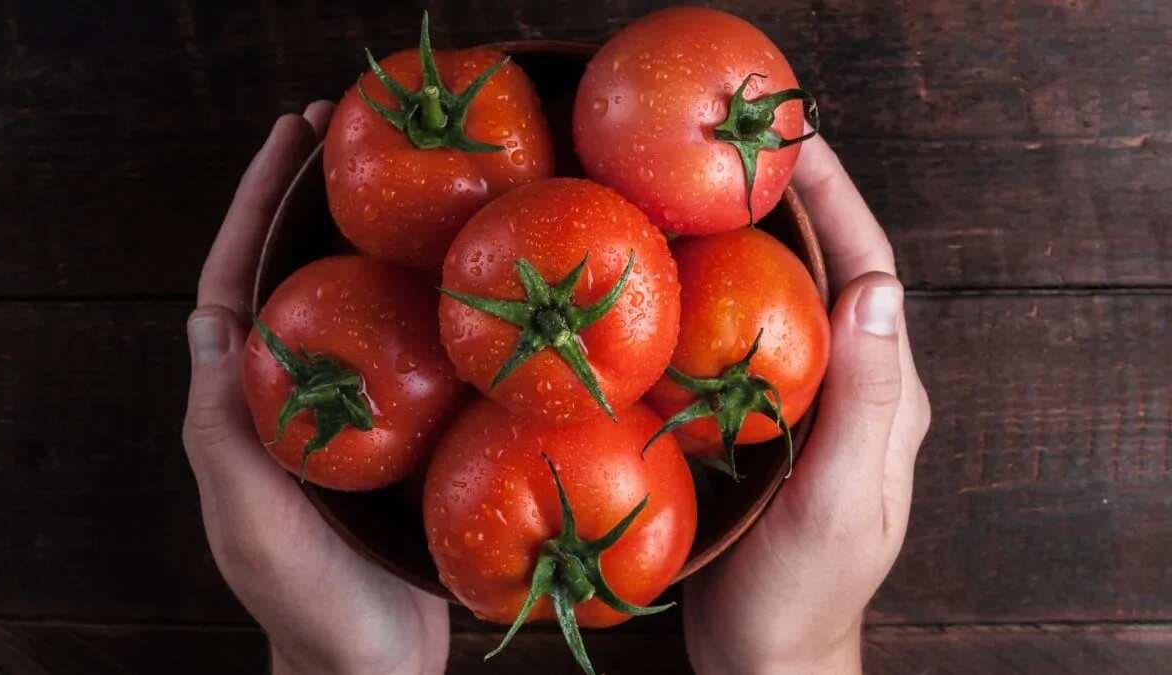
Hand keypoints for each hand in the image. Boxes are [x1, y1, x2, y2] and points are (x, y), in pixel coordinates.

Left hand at [182, 104, 448, 674]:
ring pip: (349, 304)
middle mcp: (287, 393)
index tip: (290, 139)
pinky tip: (457, 273)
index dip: (257, 206)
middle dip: (311, 199)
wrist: (371, 660)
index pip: (236, 282)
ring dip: (367, 237)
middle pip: (293, 274)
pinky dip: (420, 299)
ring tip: (405, 179)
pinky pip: (401, 348)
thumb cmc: (306, 599)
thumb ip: (223, 428)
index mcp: (241, 403)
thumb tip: (209, 320)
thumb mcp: (250, 517)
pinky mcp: (394, 429)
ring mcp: (342, 408)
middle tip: (349, 130)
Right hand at [683, 136, 931, 673]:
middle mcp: (853, 387)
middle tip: (740, 147)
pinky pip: (747, 339)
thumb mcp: (838, 501)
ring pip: (787, 300)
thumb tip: (877, 289)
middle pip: (830, 271)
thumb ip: (864, 403)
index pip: (870, 273)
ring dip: (757, 239)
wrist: (766, 652)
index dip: (838, 201)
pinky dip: (721, 294)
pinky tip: (681, 276)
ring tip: (706, 189)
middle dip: (796, 202)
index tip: (797, 142)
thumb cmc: (802, 591)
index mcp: (884, 397)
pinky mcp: (764, 421)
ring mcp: (807, 404)